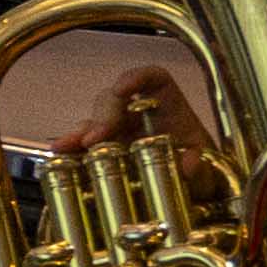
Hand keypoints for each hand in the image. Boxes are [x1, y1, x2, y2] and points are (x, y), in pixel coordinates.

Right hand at [64, 65, 211, 160]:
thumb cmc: (200, 169)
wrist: (192, 190)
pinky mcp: (106, 150)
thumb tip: (188, 165)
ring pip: (94, 119)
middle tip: (95, 138)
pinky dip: (70, 147)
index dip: (137, 76)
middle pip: (115, 99)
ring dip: (80, 131)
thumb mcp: (207, 169)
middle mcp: (139, 113)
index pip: (153, 78)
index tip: (122, 87)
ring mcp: (120, 130)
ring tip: (68, 146)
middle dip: (102, 116)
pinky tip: (59, 153)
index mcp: (168, 106)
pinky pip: (83, 143)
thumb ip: (200, 166)